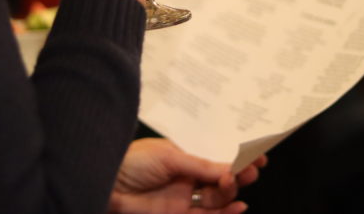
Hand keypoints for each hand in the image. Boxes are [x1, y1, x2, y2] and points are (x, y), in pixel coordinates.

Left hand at [108, 138, 266, 213]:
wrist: (106, 184)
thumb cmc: (133, 162)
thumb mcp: (171, 157)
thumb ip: (201, 166)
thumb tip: (229, 169)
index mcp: (183, 156)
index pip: (215, 157)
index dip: (236, 158)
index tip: (257, 156)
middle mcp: (186, 177)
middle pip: (219, 179)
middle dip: (237, 174)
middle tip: (251, 170)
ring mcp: (183, 197)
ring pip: (216, 197)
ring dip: (230, 191)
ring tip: (237, 183)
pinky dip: (225, 213)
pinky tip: (239, 206)